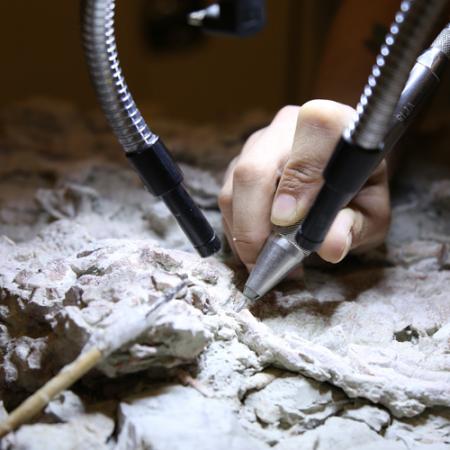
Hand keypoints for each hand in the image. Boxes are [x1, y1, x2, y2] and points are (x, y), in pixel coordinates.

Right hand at [219, 100, 390, 270]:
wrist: (339, 171)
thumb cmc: (357, 190)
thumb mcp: (370, 213)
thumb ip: (353, 226)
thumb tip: (329, 247)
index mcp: (333, 125)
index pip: (311, 135)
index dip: (297, 182)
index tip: (289, 222)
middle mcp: (288, 125)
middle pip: (253, 169)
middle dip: (253, 226)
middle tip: (267, 263)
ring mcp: (258, 143)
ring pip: (233, 188)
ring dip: (244, 233)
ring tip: (269, 261)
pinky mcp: (238, 162)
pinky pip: (227, 199)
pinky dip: (238, 230)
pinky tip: (259, 247)